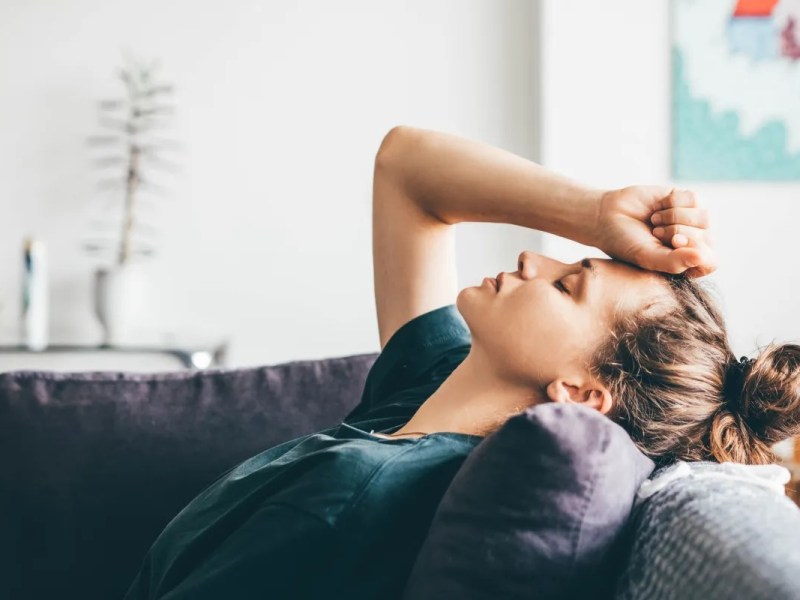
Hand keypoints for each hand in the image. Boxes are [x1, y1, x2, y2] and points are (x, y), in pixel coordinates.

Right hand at [593, 186, 716, 277]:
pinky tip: (658, 207)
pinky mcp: (686, 200)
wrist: (607, 216)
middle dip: (677, 232)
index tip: (673, 242)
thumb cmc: (625, 243)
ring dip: (674, 217)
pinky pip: (694, 198)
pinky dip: (672, 202)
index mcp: (686, 264)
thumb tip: (702, 257)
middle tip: (655, 233)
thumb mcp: (647, 258)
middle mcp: (694, 243)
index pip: (710, 261)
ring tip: (655, 221)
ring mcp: (692, 221)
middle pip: (708, 237)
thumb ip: (674, 262)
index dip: (695, 250)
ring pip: (705, 216)